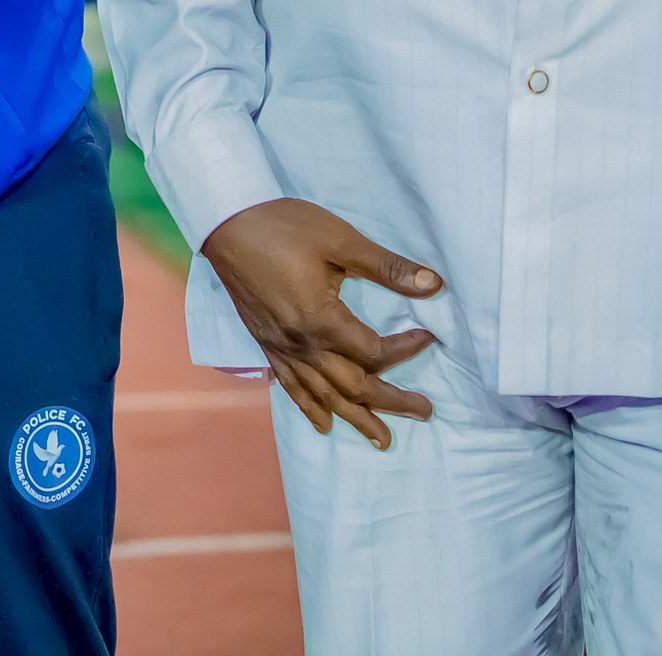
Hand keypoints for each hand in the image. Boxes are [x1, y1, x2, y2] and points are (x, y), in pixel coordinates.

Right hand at [201, 198, 444, 449]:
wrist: (226, 223)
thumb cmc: (284, 227)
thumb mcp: (340, 240)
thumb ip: (387, 268)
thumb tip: (435, 286)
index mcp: (321, 320)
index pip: (374, 352)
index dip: (405, 349)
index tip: (428, 337)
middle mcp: (301, 344)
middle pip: (353, 386)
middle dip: (391, 402)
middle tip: (424, 411)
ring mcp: (280, 348)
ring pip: (323, 395)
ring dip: (355, 418)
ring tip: (381, 438)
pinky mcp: (265, 343)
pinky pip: (290, 386)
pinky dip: (310, 407)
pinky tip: (324, 422)